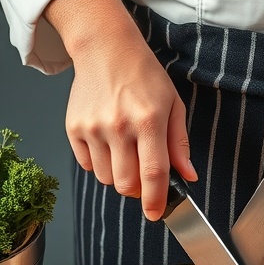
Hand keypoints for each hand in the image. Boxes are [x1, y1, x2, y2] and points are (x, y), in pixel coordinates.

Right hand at [45, 0, 196, 219]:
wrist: (106, 50)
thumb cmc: (143, 75)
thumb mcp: (173, 105)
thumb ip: (180, 144)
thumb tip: (188, 175)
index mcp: (149, 120)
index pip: (153, 173)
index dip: (156, 200)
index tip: (157, 214)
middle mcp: (119, 126)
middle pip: (127, 184)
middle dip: (138, 190)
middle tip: (144, 177)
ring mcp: (93, 127)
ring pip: (106, 178)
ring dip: (119, 175)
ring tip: (125, 151)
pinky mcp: (73, 128)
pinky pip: (87, 165)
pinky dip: (99, 163)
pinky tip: (108, 142)